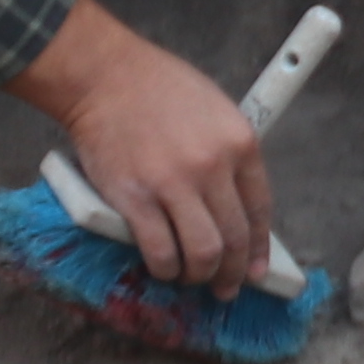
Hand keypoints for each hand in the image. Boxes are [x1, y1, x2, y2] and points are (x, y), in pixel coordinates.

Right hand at [17, 0, 271, 290]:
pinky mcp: (136, 199)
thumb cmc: (155, 86)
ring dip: (199, 275)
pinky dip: (166, 269)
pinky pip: (161, 252)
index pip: (260, 209)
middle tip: (225, 287)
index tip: (255, 269)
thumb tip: (231, 203)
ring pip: (203, 254)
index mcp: (239, 142)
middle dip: (232, 273)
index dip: (258, 248)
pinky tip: (163, 269)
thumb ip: (227, 154)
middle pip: (234, 238)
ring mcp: (175, 185)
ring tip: (191, 278)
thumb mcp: (213, 108)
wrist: (103, 76)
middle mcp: (213, 166)